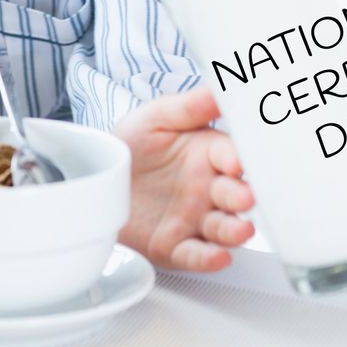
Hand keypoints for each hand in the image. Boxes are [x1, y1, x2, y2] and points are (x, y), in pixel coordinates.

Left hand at [114, 89, 255, 271]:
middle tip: (245, 197)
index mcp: (208, 153)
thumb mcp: (156, 118)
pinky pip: (195, 254)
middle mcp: (208, 187)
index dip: (237, 158)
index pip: (231, 154)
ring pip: (222, 227)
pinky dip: (207, 258)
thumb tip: (217, 89)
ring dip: (234, 230)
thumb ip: (188, 107)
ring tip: (240, 229)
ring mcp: (194, 218)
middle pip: (233, 194)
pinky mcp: (175, 245)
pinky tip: (218, 255)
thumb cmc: (132, 143)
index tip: (236, 161)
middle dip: (241, 196)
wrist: (100, 178)